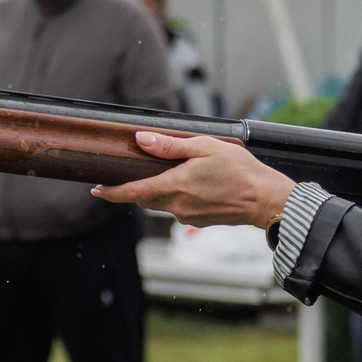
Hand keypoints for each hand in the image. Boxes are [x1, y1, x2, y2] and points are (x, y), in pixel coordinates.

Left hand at [91, 131, 296, 228]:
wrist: (265, 200)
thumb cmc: (240, 170)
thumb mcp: (205, 147)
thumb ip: (171, 146)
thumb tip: (142, 140)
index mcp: (175, 186)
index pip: (132, 192)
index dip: (111, 192)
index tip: (96, 189)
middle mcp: (177, 206)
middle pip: (143, 199)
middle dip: (133, 189)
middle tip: (130, 173)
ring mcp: (188, 216)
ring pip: (161, 203)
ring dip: (157, 191)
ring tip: (168, 174)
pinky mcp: (198, 221)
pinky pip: (178, 208)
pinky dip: (176, 196)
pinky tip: (193, 184)